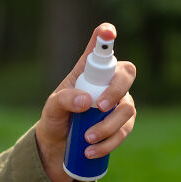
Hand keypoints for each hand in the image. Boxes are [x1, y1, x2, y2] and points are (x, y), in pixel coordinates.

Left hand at [35, 23, 136, 181]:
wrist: (57, 149)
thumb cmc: (55, 120)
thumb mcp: (52, 108)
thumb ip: (64, 100)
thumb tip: (87, 101)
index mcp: (87, 72)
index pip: (99, 50)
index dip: (105, 37)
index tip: (107, 31)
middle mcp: (107, 84)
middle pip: (127, 73)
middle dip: (116, 90)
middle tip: (99, 107)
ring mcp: (118, 104)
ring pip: (128, 108)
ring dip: (108, 125)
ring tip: (87, 138)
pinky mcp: (122, 125)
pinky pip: (125, 130)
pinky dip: (109, 142)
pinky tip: (92, 150)